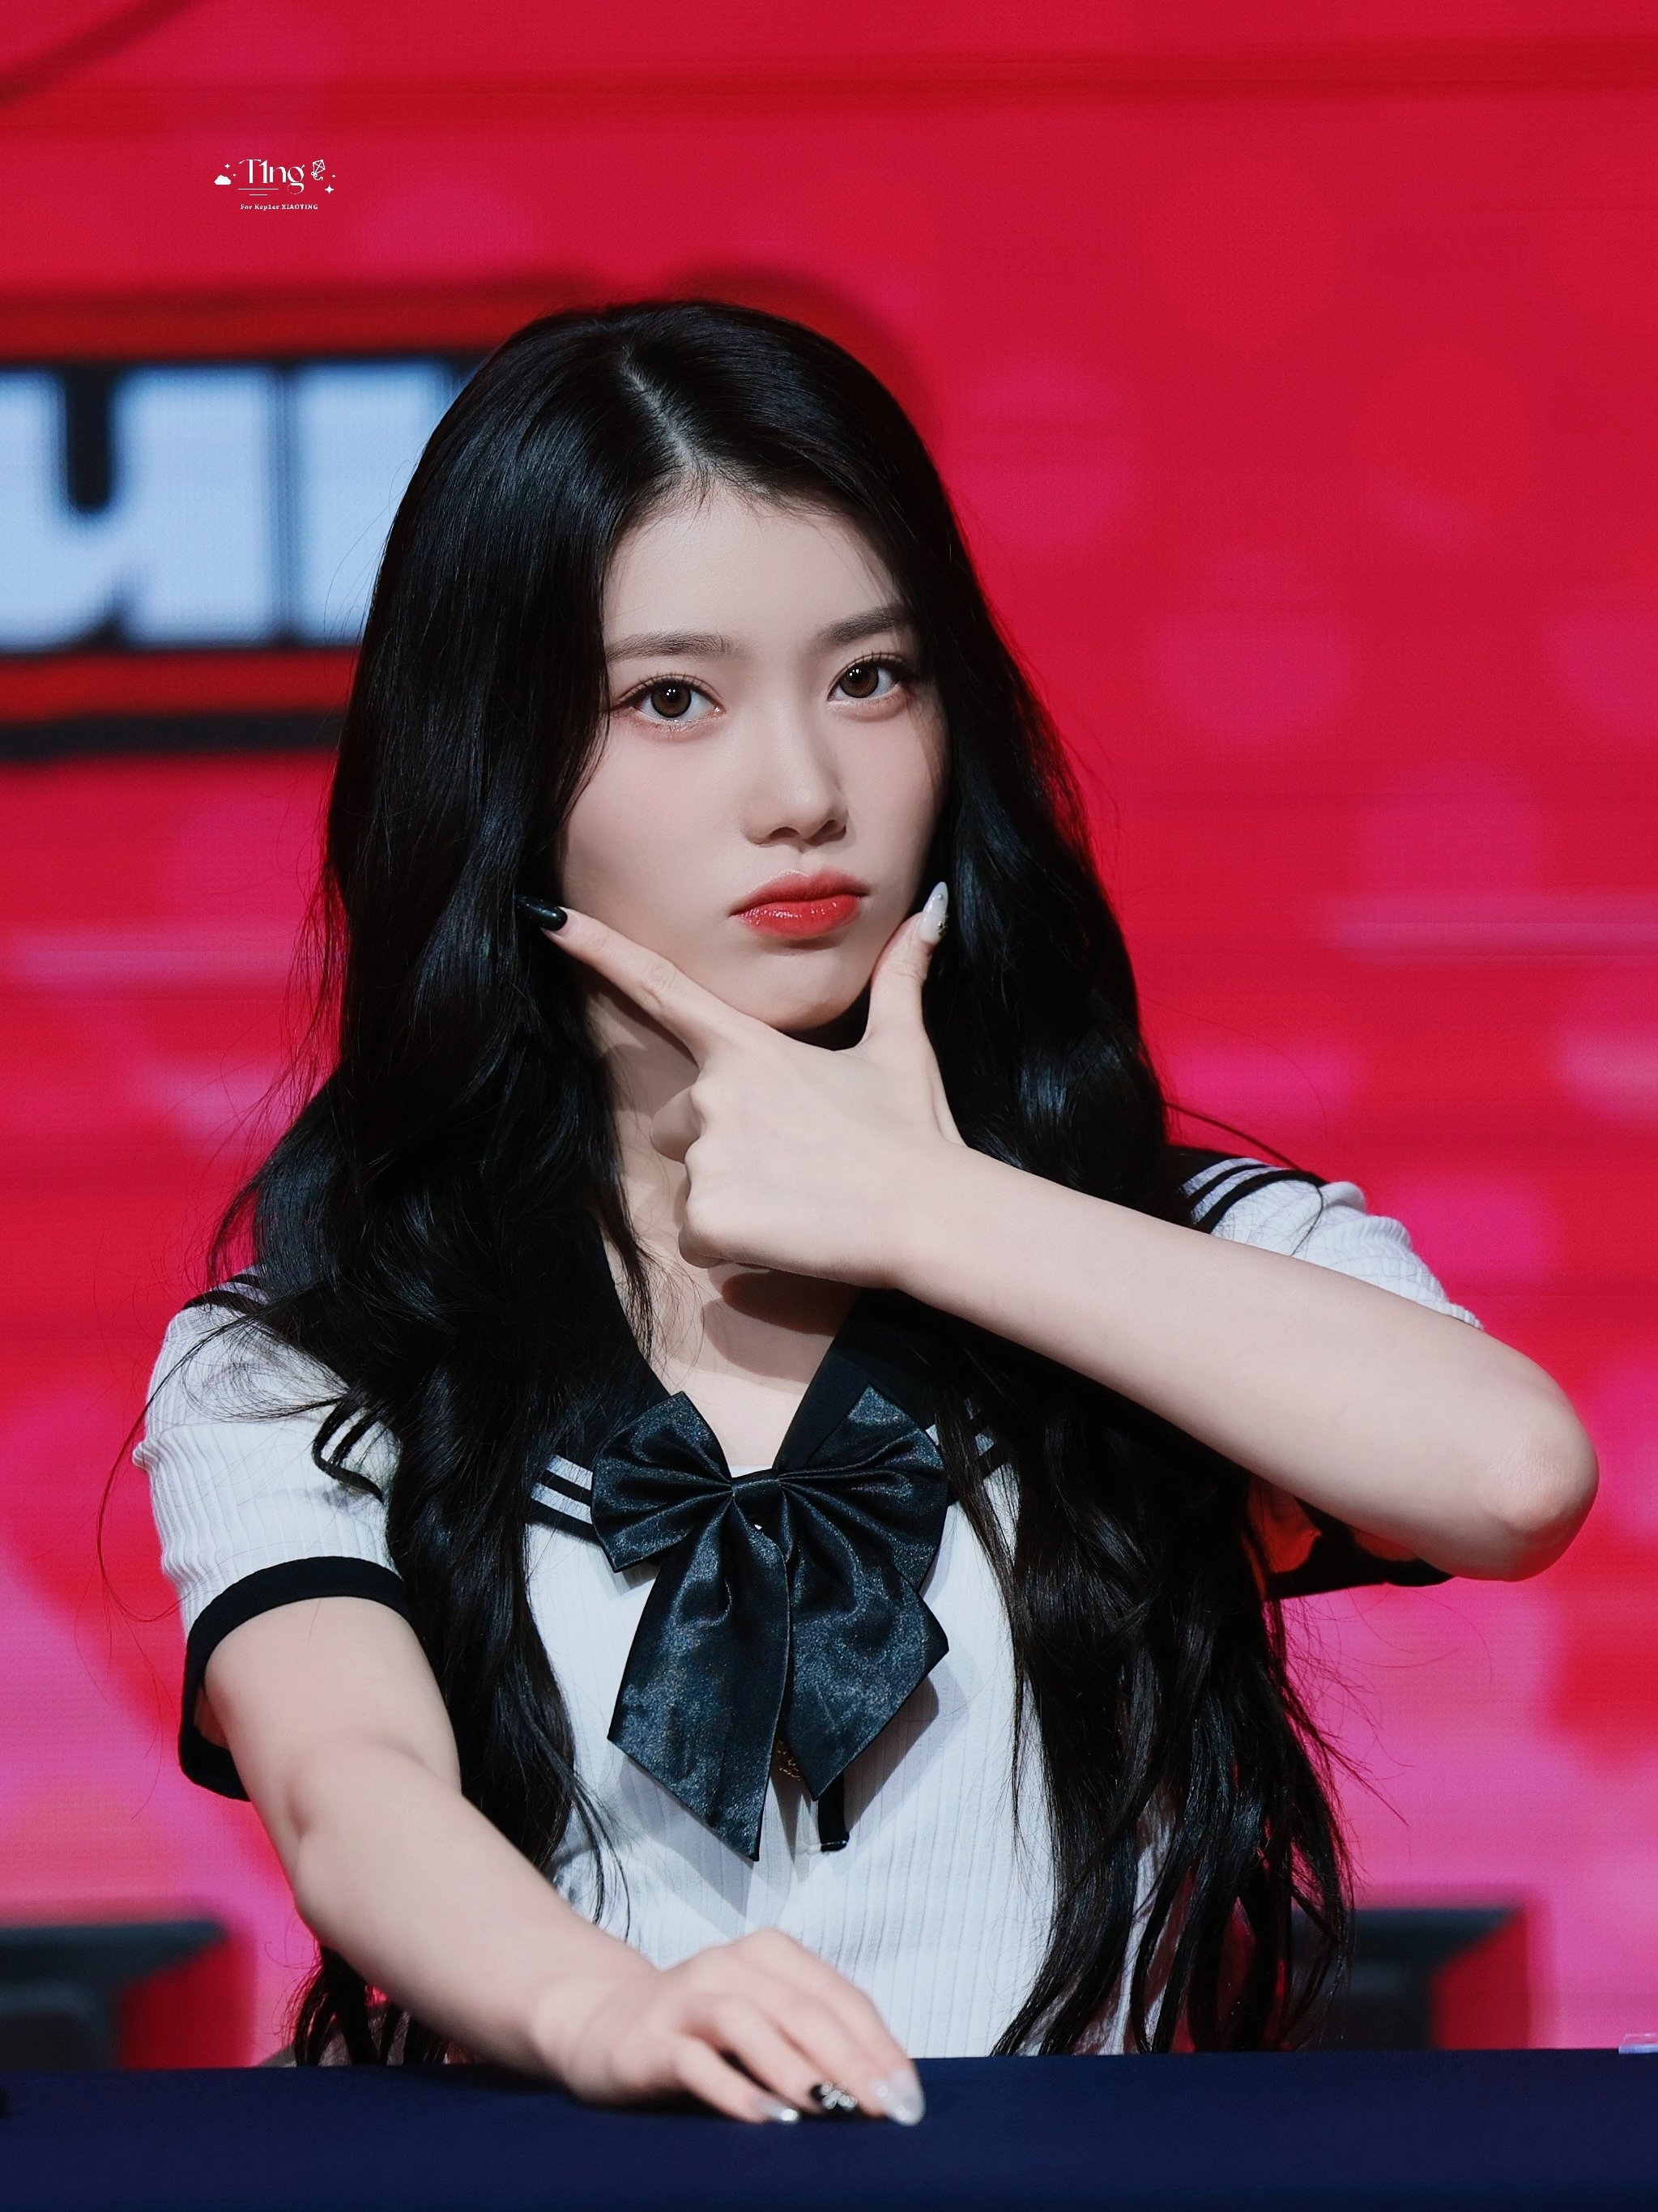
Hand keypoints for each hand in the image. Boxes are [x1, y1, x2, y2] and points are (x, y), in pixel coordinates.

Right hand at [532, 1928, 924, 2123]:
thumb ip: (812, 2040)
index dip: (878, 2045)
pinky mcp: (649, 2040)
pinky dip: (734, 2088)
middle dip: (851, 2061)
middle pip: (802, 2008)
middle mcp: (730, 1965)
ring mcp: (686, 1999)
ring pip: (749, 2022)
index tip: (910, 2098)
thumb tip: (887, 2088)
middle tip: (886, 2110)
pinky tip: (766, 2120)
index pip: (838, 1996)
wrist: (602, 2024)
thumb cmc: (703, 2032)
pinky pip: (695, 2061)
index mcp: (769, 1954)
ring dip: (796, 2068)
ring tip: (833, 2109)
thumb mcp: (764, 2022)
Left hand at [541, 890, 962, 1283]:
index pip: (661, 987)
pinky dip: (733, 1245)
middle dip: (716, 1144)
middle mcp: (713, 1094)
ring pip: (688, 1183)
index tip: (548, 920)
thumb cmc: (914, 1131)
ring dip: (728, 1197)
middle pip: (672, 1121)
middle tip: (789, 1161)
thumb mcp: (903, 1048)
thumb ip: (901, 977)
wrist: (929, 1214)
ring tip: (796, 1201)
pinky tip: (785, 1235)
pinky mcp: (709, 1217)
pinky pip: (696, 1237)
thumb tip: (933, 906)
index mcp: (748, 1048)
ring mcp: (707, 1157)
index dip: (600, 949)